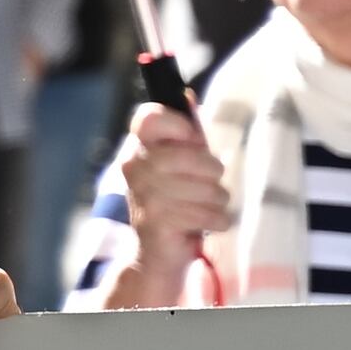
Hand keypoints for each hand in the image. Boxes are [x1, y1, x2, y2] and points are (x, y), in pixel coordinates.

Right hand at [107, 105, 233, 305]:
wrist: (156, 255)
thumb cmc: (176, 202)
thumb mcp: (181, 164)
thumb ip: (185, 134)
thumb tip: (186, 94)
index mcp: (137, 147)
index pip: (151, 117)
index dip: (180, 127)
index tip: (191, 142)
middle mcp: (134, 167)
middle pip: (194, 156)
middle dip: (213, 174)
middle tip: (206, 186)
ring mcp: (143, 195)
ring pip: (208, 188)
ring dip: (216, 202)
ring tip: (203, 208)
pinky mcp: (157, 222)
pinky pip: (208, 214)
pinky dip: (216, 222)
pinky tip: (202, 225)